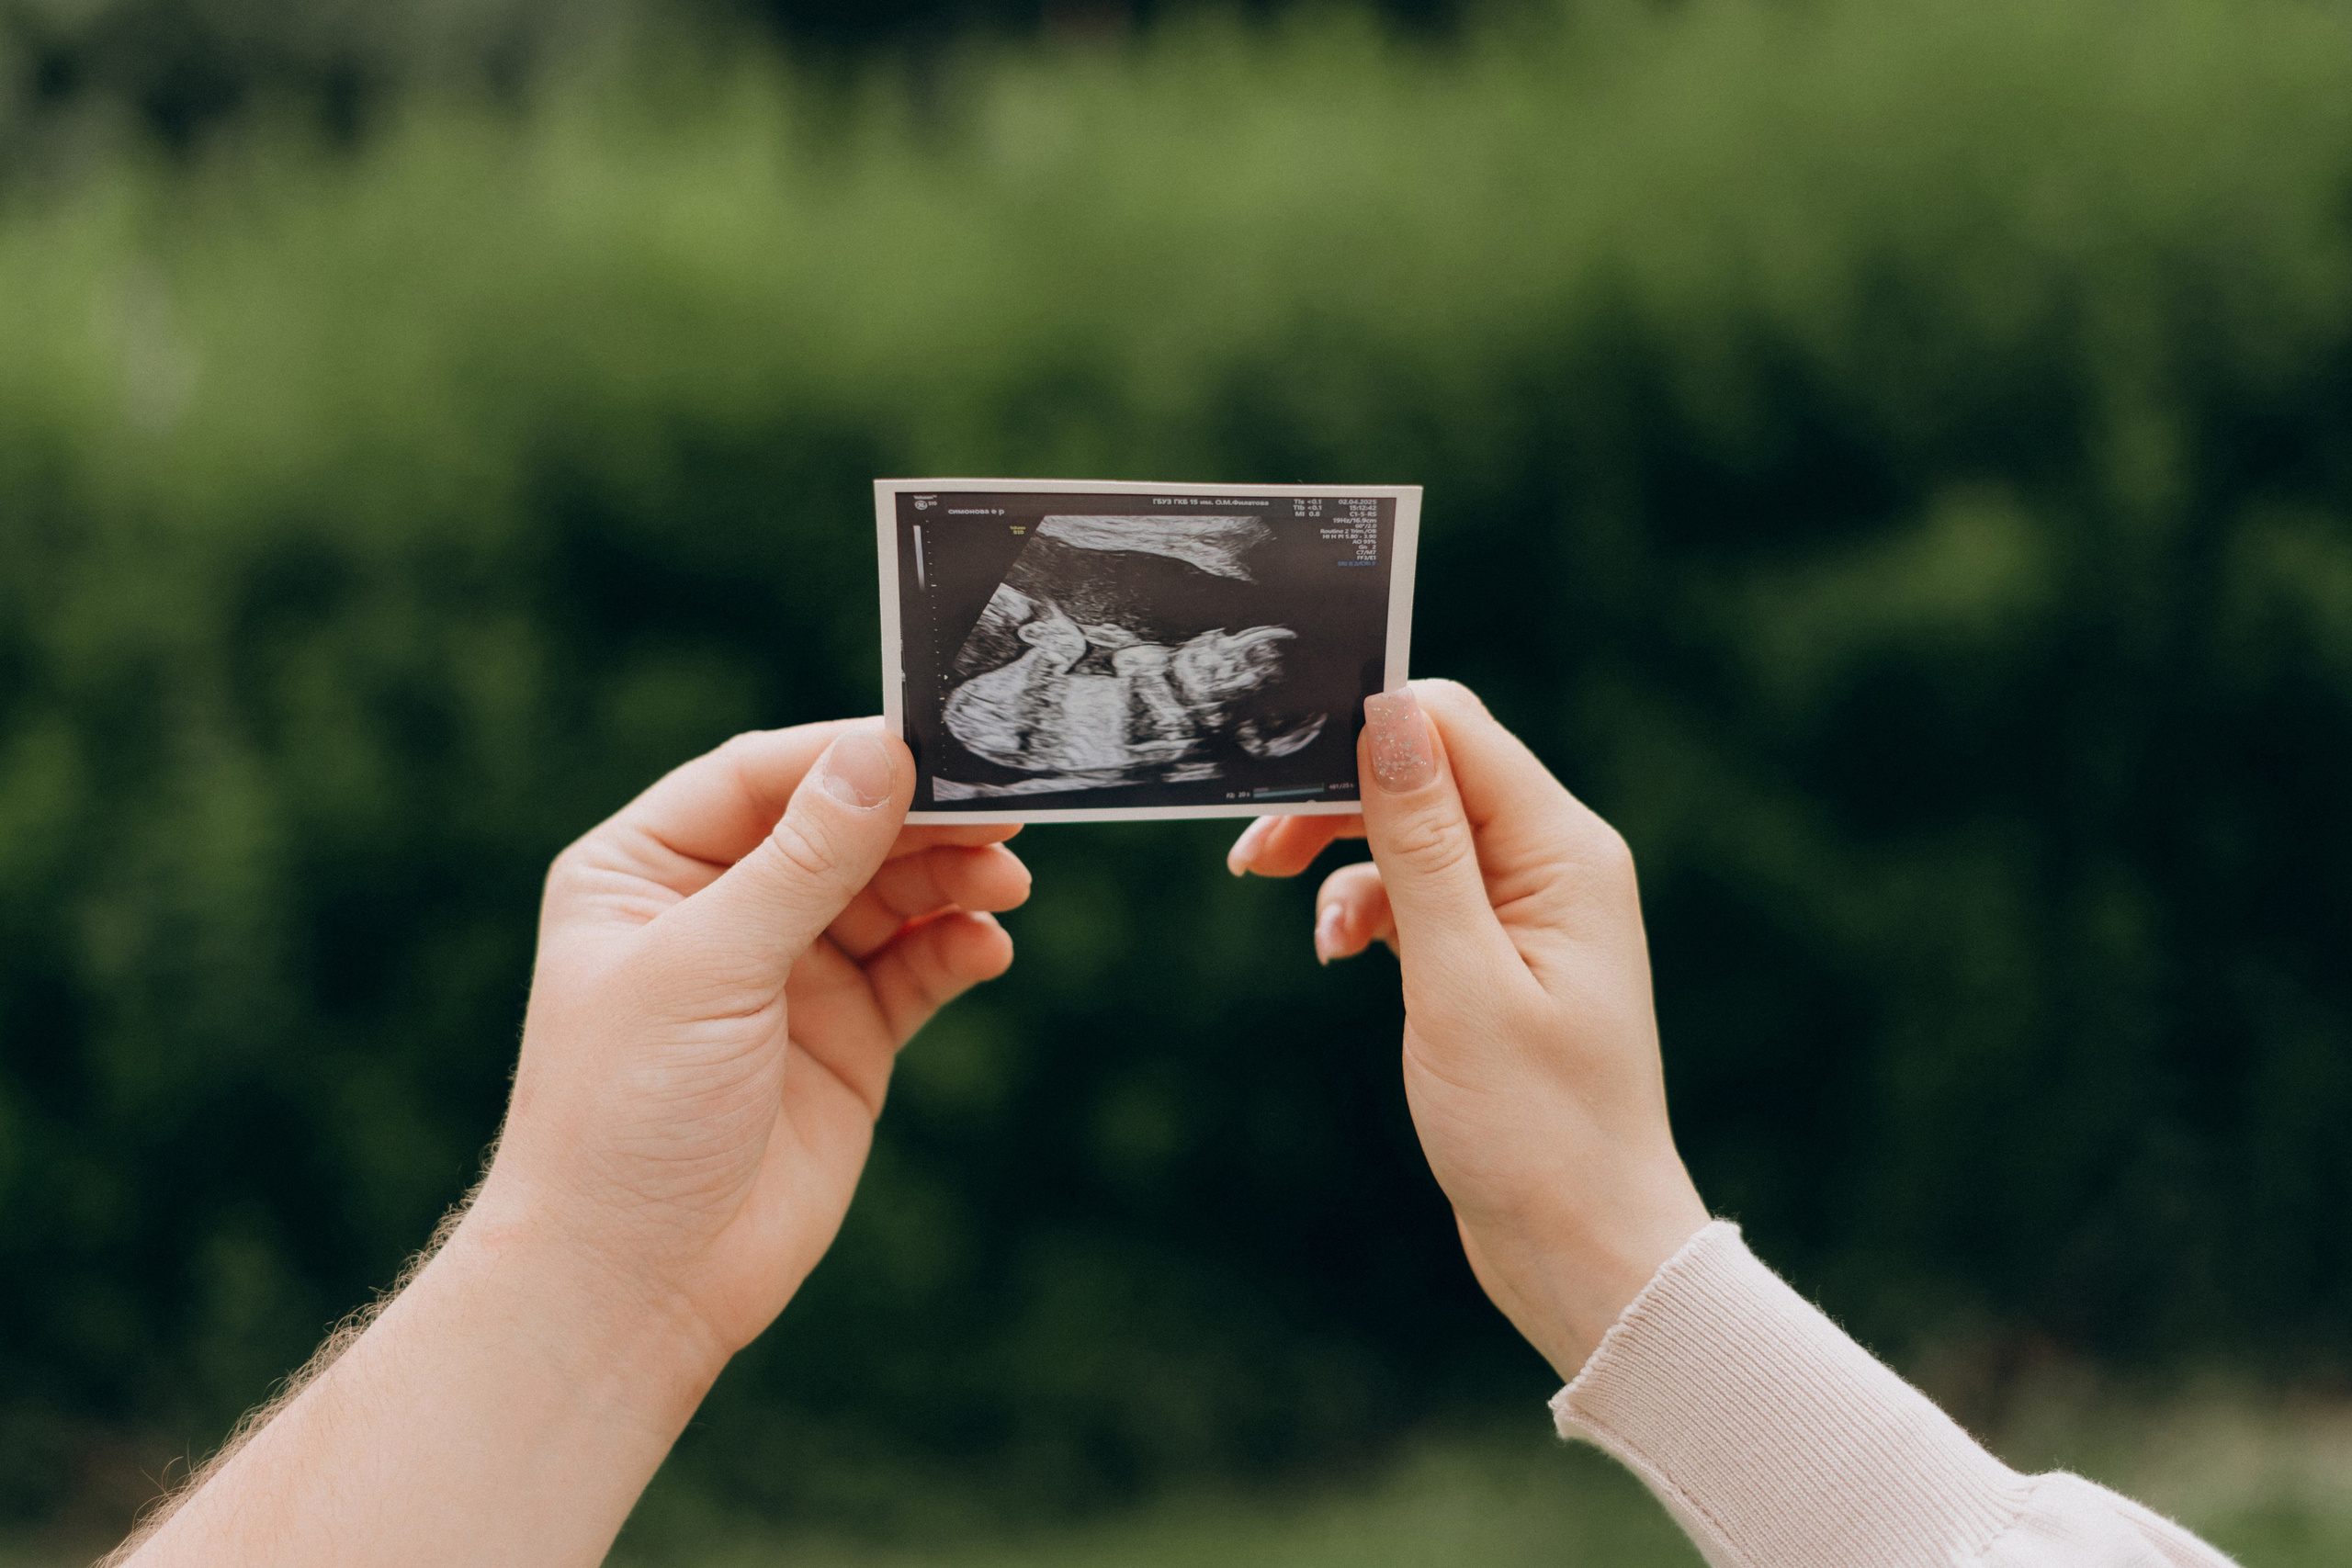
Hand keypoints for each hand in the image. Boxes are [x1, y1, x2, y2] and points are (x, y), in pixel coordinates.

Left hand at [472, 719, 1029, 1365]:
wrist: (636, 1283)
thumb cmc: (627, 1114)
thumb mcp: (709, 965)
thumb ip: (804, 860)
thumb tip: (882, 754)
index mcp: (645, 869)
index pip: (760, 777)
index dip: (845, 758)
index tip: (934, 747)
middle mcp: (718, 909)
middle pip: (840, 829)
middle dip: (920, 821)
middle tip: (1003, 814)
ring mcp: (788, 974)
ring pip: (891, 895)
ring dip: (952, 882)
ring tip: (1006, 886)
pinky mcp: (849, 1037)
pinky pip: (919, 969)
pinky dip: (958, 951)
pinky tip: (987, 948)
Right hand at [1227, 681, 1707, 1376]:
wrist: (1583, 1248)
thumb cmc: (1535, 1129)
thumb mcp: (1459, 980)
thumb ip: (1421, 844)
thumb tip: (1389, 717)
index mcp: (1563, 851)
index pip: (1454, 729)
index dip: (1363, 729)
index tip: (1273, 774)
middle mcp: (1554, 862)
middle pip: (1427, 771)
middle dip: (1334, 798)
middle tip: (1252, 853)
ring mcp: (1527, 908)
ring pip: (1414, 830)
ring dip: (1343, 859)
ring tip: (1287, 909)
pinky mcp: (1497, 952)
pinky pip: (1419, 891)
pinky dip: (1367, 909)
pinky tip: (1337, 951)